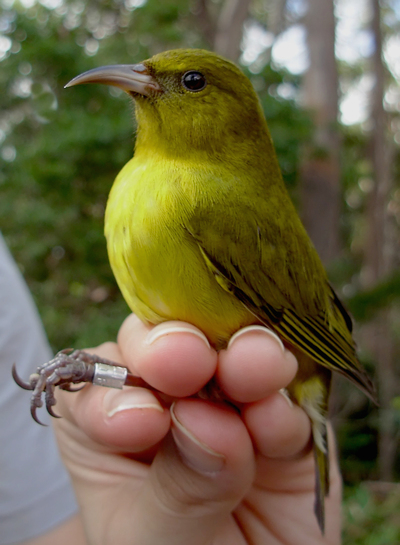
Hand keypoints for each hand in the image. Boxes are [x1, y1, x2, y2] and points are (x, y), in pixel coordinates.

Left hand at [53, 314, 341, 544]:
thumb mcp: (154, 542)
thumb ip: (178, 486)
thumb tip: (210, 421)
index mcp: (113, 424)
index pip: (97, 381)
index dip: (114, 386)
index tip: (139, 420)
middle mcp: (170, 403)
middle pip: (167, 346)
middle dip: (179, 346)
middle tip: (190, 357)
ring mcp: (233, 406)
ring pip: (235, 357)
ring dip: (244, 357)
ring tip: (255, 366)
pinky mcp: (287, 426)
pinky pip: (291, 402)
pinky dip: (285, 404)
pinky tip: (278, 420)